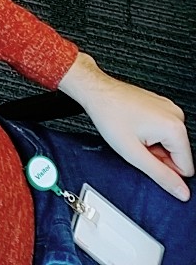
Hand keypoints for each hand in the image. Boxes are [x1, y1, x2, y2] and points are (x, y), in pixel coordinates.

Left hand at [58, 53, 193, 200]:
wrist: (97, 91)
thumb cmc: (109, 116)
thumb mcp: (134, 154)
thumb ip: (161, 176)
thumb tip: (181, 192)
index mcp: (175, 128)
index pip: (186, 168)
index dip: (165, 170)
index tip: (146, 157)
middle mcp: (176, 115)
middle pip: (178, 155)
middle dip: (158, 156)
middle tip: (137, 145)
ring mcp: (168, 108)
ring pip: (170, 143)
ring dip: (154, 146)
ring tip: (134, 134)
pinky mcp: (161, 105)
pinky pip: (163, 130)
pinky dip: (150, 134)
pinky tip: (134, 126)